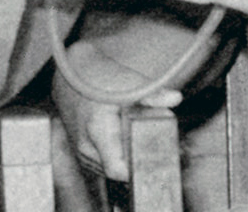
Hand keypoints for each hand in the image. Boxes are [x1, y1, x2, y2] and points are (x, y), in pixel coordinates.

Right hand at [52, 41, 181, 181]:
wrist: (72, 73)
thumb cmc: (100, 77)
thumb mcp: (128, 81)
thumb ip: (153, 94)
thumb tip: (176, 98)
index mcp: (97, 129)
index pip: (118, 170)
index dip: (138, 170)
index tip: (156, 162)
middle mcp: (86, 145)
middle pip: (118, 173)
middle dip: (137, 165)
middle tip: (159, 156)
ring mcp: (82, 151)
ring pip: (110, 171)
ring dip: (126, 164)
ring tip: (144, 149)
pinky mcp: (82, 152)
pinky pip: (103, 165)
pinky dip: (117, 159)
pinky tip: (129, 147)